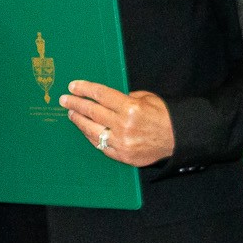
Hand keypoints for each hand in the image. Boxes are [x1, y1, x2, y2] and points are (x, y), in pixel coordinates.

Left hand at [59, 81, 173, 166]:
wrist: (178, 140)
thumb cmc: (164, 116)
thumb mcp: (147, 98)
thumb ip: (125, 98)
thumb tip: (106, 99)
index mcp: (130, 108)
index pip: (100, 95)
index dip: (84, 89)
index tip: (73, 86)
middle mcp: (123, 126)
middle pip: (92, 112)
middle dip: (76, 104)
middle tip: (64, 100)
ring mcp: (122, 143)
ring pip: (92, 131)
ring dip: (79, 121)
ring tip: (71, 114)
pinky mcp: (122, 156)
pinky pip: (101, 145)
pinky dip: (91, 136)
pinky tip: (85, 129)